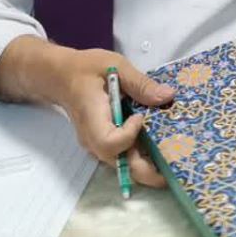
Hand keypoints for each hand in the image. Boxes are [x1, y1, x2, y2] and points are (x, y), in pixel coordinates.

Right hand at [0, 38, 174, 187]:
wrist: (62, 78)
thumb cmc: (86, 69)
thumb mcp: (115, 65)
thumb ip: (140, 83)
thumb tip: (168, 96)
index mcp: (92, 117)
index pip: (107, 142)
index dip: (127, 136)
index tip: (140, 117)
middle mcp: (93, 138)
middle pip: (118, 163)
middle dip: (147, 170)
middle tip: (173, 169)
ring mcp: (97, 144)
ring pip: (122, 164)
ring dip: (147, 166)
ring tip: (173, 160)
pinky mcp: (104, 143)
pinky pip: (122, 156)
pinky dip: (141, 157)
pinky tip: (161, 148)